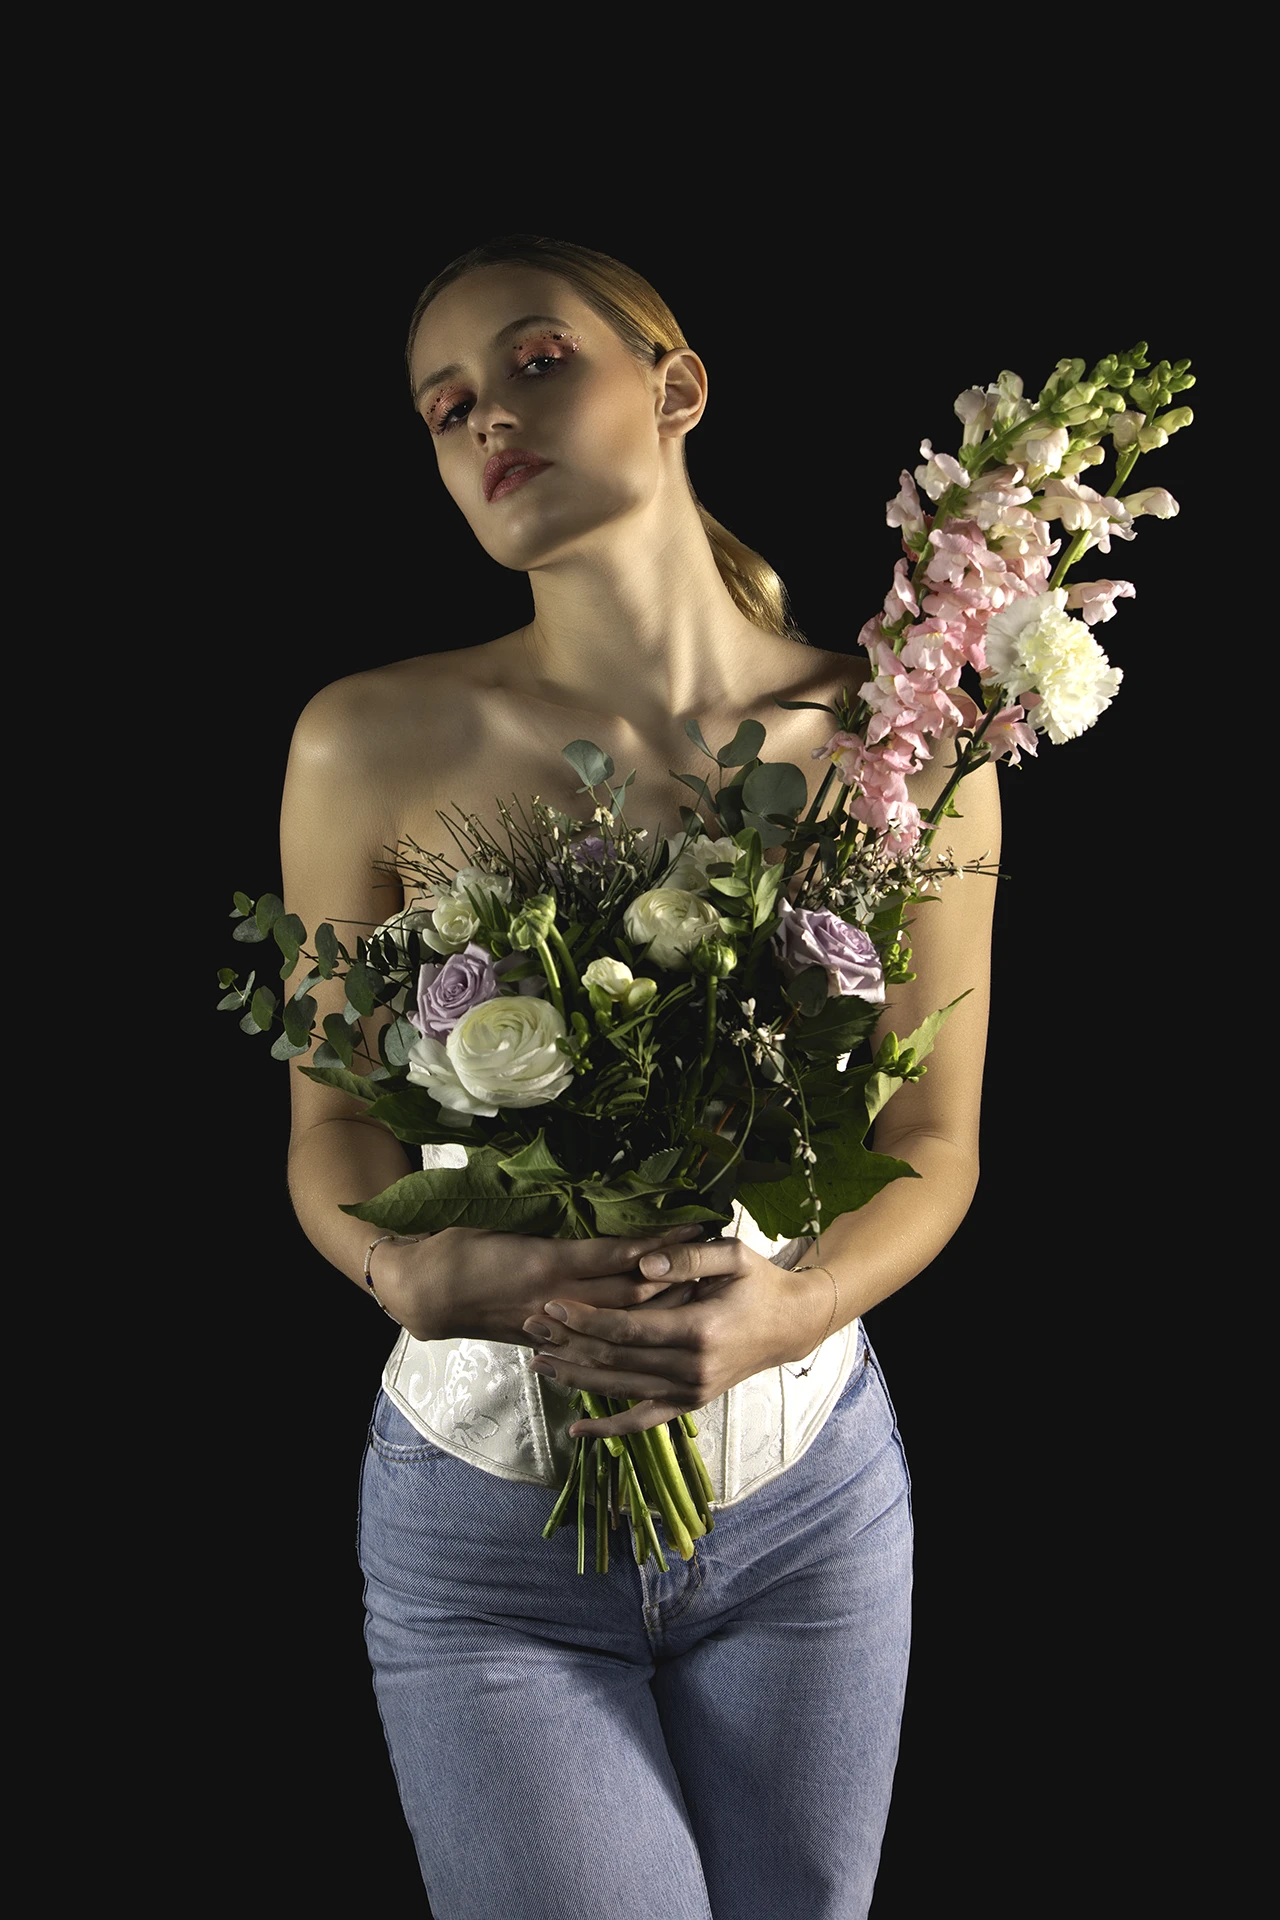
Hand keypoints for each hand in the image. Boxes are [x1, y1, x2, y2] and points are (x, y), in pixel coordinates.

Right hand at [374, 1221, 706, 1345]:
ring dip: (657, 1308)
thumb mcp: (507, 1221)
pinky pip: (595, 1337)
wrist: (424, 1292)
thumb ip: (554, 1221)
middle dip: (674, 1281)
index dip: (660, 1244)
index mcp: (549, 1261)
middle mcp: (558, 1297)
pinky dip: (627, 1329)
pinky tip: (651, 1322)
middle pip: (630, 1293)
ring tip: (696, 1292)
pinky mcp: (545, 1338)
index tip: (695, 1226)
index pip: (619, 1254)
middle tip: (713, 1263)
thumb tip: (599, 1204)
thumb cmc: (460, 1245)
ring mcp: (553, 1322)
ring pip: (618, 1321)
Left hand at [522, 1237, 836, 1436]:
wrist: (791, 1324)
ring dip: (576, 1378)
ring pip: (621, 1390)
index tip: (551, 1304)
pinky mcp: (690, 1404)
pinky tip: (576, 1431)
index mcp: (698, 1331)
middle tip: (530, 1327)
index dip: (585, 1319)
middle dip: (569, 1344)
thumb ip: (687, 1258)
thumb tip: (641, 1261)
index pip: (626, 1329)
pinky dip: (609, 1429)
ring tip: (537, 1363)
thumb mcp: (733, 1256)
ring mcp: (690, 1391)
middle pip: (615, 1360)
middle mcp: (691, 1369)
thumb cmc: (759, 1283)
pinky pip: (643, 1422)